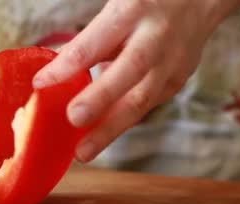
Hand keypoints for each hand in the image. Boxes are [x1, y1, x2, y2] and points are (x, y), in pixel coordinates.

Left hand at [32, 0, 239, 162]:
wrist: (198, 0)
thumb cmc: (144, 4)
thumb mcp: (116, 9)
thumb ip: (89, 40)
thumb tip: (54, 73)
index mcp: (131, 11)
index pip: (94, 43)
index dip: (67, 65)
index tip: (40, 83)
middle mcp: (154, 37)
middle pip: (128, 71)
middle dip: (99, 99)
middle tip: (72, 119)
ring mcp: (172, 62)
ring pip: (141, 100)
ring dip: (110, 129)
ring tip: (83, 152)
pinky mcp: (177, 81)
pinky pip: (145, 107)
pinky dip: (121, 123)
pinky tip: (100, 138)